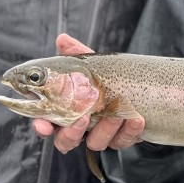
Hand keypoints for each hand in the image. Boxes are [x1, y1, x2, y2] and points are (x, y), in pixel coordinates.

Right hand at [31, 33, 145, 152]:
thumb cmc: (106, 79)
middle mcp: (80, 128)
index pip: (47, 124)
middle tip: (83, 118)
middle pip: (65, 141)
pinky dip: (129, 131)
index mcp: (66, 111)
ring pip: (96, 143)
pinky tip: (136, 118)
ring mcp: (100, 136)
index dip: (42, 126)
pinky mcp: (120, 139)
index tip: (43, 124)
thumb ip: (77, 54)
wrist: (140, 89)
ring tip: (116, 113)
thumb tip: (62, 39)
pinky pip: (122, 141)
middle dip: (72, 133)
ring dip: (105, 129)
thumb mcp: (93, 66)